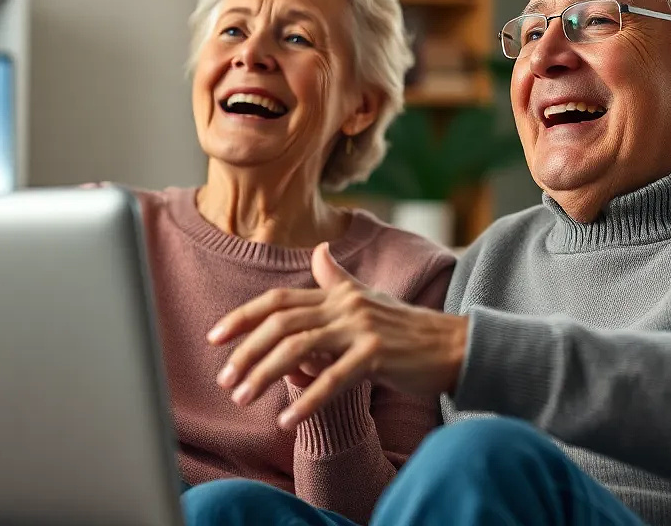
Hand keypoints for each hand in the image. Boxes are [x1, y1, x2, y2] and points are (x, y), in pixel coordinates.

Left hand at [207, 243, 468, 428]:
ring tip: (243, 397)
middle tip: (225, 379)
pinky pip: (332, 379)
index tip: (215, 338)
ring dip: (264, 374)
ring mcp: (360, 328)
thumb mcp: (370, 299)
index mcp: (338, 294)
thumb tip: (319, 251)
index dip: (243, 317)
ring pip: (298, 349)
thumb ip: (338, 279)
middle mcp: (345, 305)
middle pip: (280, 323)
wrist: (455, 346)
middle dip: (246, 351)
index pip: (279, 301)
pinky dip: (306, 400)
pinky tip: (287, 419)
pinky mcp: (376, 354)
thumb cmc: (409, 328)